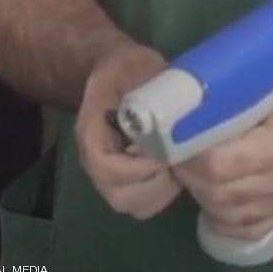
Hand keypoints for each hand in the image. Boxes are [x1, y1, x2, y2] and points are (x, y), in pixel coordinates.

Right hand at [75, 43, 181, 219]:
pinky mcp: (132, 182)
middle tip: (178, 160)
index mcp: (92, 134)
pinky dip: (166, 193)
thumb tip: (173, 108)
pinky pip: (147, 203)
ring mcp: (113, 176)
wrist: (122, 75)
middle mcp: (97, 162)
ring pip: (135, 205)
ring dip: (163, 191)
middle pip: (119, 196)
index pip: (103, 166)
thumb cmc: (128, 70)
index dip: (135, 168)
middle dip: (155, 184)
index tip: (164, 155)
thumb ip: (146, 86)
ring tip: (179, 164)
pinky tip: (179, 168)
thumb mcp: (134, 66)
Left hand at [173, 64, 272, 239]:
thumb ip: (240, 96)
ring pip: (226, 213)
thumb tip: (193, 100)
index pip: (215, 164)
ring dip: (202, 192)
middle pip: (215, 193)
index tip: (176, 130)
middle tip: (181, 145)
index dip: (186, 150)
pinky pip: (249, 227)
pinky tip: (220, 193)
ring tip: (198, 165)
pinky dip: (225, 214)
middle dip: (188, 171)